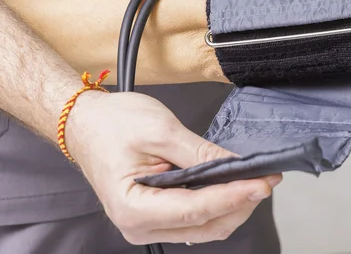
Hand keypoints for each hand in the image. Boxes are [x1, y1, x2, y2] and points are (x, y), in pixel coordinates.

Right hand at [66, 91, 281, 244]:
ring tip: (252, 179)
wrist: (85, 124)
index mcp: (134, 209)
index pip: (197, 209)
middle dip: (240, 203)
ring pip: (203, 227)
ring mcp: (147, 225)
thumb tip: (236, 164)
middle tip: (266, 178)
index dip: (235, 196)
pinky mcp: (155, 216)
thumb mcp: (160, 131)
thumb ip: (199, 153)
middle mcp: (139, 226)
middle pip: (205, 225)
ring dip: (232, 206)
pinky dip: (216, 204)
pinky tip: (230, 185)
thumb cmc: (112, 124)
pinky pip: (193, 220)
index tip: (263, 183)